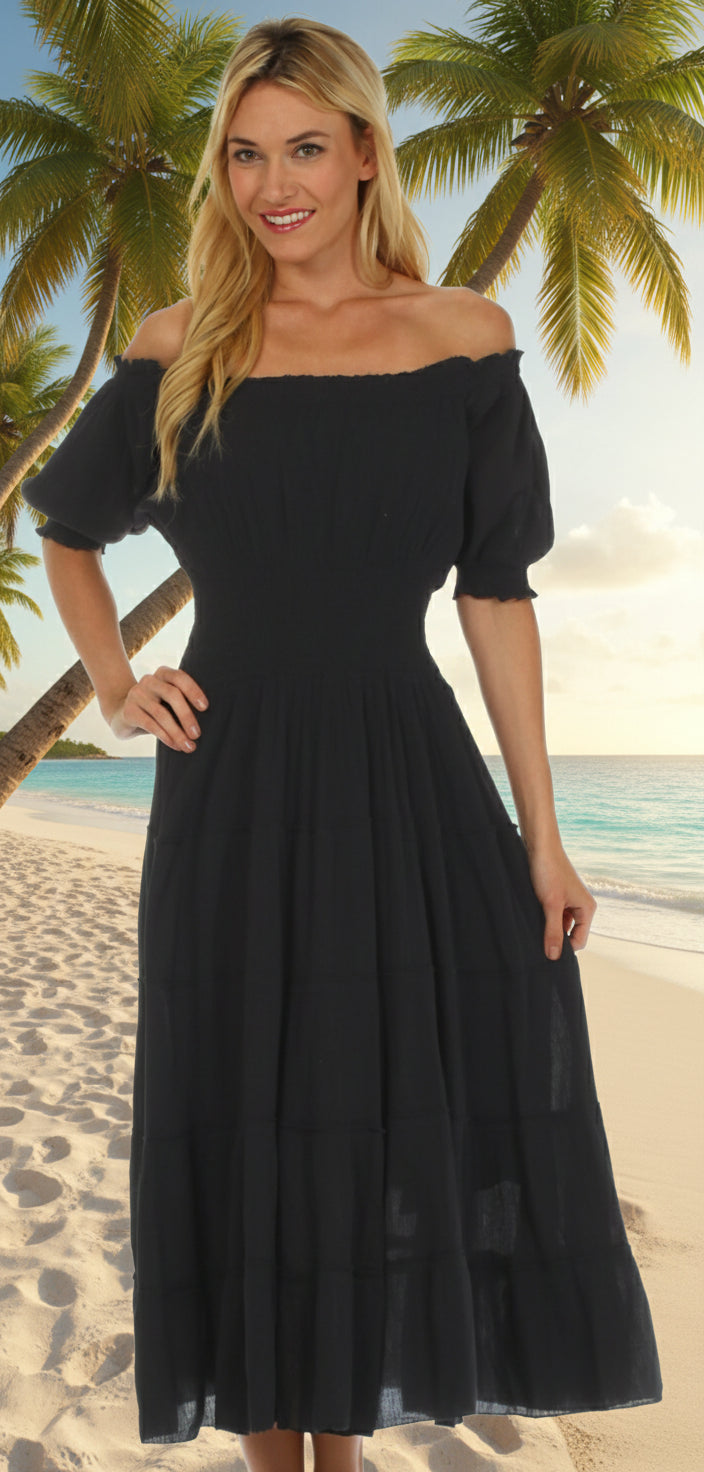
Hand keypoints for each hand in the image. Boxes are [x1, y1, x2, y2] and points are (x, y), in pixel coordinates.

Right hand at [103, 666, 208, 751]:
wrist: (122, 714)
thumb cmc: (156, 708)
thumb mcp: (169, 702)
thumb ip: (183, 702)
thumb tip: (212, 720)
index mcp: (162, 674)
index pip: (180, 678)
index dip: (193, 691)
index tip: (205, 708)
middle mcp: (148, 680)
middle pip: (172, 694)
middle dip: (187, 716)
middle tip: (197, 734)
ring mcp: (136, 694)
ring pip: (161, 713)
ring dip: (177, 732)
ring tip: (189, 746)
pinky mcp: (129, 711)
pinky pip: (150, 724)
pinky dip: (165, 736)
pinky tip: (175, 745)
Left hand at [524, 839, 596, 958]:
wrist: (540, 845)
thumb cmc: (548, 871)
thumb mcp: (550, 905)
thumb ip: (553, 931)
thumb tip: (554, 957)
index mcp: (587, 909)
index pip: (579, 941)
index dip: (563, 949)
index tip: (544, 951)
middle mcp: (581, 906)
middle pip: (570, 934)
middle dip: (555, 938)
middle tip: (537, 940)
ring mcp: (569, 901)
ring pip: (560, 924)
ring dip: (548, 927)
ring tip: (533, 923)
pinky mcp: (558, 896)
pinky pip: (553, 914)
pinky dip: (544, 918)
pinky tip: (532, 915)